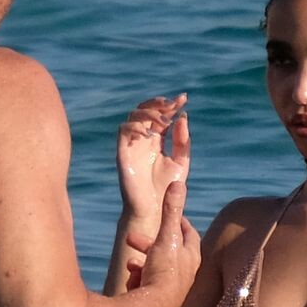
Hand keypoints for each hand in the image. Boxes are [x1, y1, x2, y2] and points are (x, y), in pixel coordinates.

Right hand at [117, 94, 188, 228]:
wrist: (154, 208)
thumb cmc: (166, 187)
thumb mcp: (180, 162)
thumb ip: (182, 141)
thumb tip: (182, 118)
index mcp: (157, 140)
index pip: (161, 115)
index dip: (171, 105)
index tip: (183, 98)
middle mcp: (143, 139)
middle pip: (145, 111)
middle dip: (158, 104)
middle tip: (172, 105)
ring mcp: (132, 145)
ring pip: (133, 116)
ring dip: (149, 113)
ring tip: (165, 120)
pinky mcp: (123, 153)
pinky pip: (123, 132)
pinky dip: (135, 127)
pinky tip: (150, 133)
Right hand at [137, 179, 200, 306]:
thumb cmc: (164, 272)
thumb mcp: (166, 237)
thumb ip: (171, 210)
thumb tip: (179, 182)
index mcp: (190, 256)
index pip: (188, 233)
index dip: (178, 222)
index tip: (168, 216)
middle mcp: (186, 273)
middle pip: (170, 250)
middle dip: (150, 241)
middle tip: (133, 236)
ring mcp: (173, 289)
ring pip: (157, 268)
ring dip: (143, 259)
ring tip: (129, 257)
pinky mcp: (160, 302)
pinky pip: (149, 285)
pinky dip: (139, 278)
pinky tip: (129, 277)